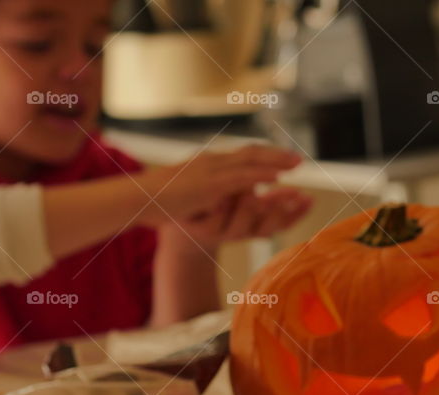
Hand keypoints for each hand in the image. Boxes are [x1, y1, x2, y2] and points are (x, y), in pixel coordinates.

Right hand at [136, 145, 302, 226]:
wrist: (139, 198)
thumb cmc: (159, 198)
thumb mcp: (188, 190)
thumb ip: (205, 188)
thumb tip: (217, 194)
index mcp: (208, 163)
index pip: (242, 155)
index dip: (264, 156)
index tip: (283, 158)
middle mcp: (212, 161)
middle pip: (251, 153)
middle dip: (276, 155)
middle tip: (298, 159)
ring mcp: (211, 170)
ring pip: (250, 161)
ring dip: (276, 162)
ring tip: (296, 165)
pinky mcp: (210, 184)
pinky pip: (242, 177)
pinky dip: (262, 175)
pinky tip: (278, 177)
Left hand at [171, 186, 311, 250]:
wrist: (178, 212)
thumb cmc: (211, 198)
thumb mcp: (235, 186)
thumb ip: (255, 180)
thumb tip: (277, 167)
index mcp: (255, 222)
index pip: (282, 222)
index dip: (296, 213)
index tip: (308, 199)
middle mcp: (243, 230)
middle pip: (266, 229)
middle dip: (277, 213)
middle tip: (292, 197)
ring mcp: (223, 232)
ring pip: (240, 229)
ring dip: (248, 210)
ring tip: (254, 195)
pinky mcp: (203, 231)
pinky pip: (214, 224)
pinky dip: (219, 212)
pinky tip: (221, 201)